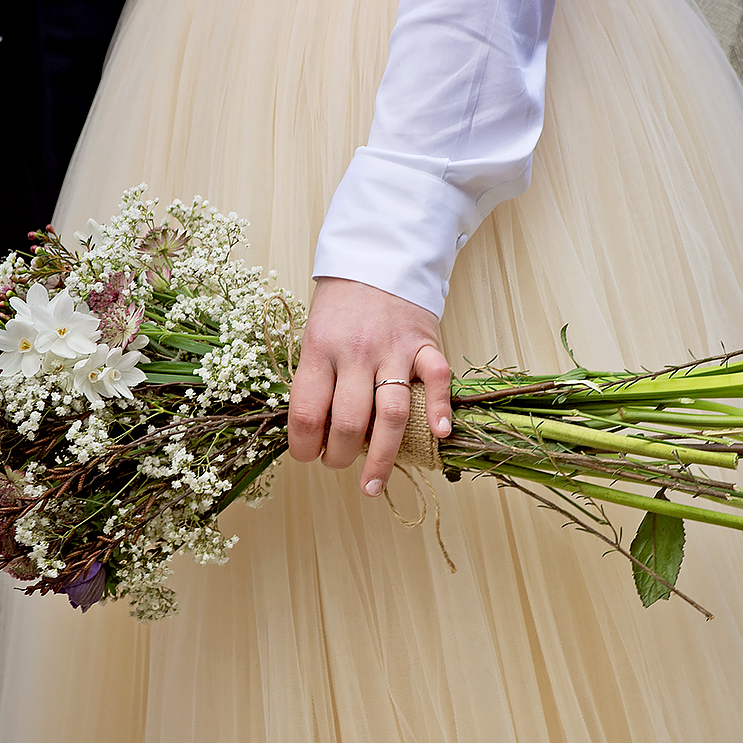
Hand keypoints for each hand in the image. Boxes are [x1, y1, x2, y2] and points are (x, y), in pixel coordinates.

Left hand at [288, 278, 453, 496]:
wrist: (377, 256)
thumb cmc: (341, 304)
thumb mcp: (314, 334)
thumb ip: (316, 378)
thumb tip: (315, 432)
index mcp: (319, 349)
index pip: (305, 410)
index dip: (303, 445)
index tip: (307, 456)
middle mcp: (355, 352)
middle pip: (346, 421)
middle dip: (338, 456)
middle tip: (337, 463)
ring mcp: (393, 349)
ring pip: (390, 412)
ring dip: (381, 456)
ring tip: (372, 485)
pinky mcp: (425, 343)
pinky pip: (436, 378)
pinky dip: (439, 408)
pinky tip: (438, 435)